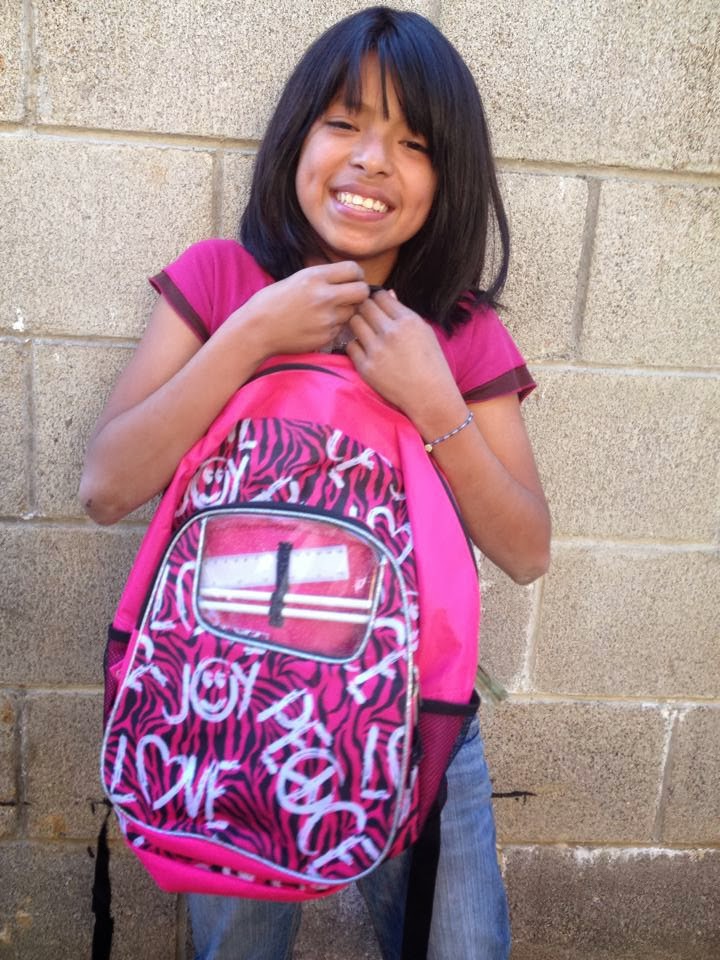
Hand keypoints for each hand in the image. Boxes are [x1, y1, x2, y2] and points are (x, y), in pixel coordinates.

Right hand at [231, 261, 369, 356]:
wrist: (258, 329)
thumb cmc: (273, 302)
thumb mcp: (297, 279)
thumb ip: (324, 278)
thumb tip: (348, 277)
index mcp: (316, 277)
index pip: (354, 270)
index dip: (356, 275)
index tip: (352, 279)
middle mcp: (324, 296)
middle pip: (362, 291)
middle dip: (359, 293)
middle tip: (350, 297)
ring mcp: (327, 319)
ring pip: (353, 312)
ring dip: (346, 311)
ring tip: (327, 312)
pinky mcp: (326, 336)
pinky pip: (341, 328)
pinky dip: (334, 327)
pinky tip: (317, 325)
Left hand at [345, 290, 463, 429]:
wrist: (429, 396)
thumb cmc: (431, 363)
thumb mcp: (425, 332)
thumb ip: (403, 312)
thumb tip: (387, 294)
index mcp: (408, 321)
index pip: (380, 296)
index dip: (377, 299)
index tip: (377, 306)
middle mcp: (390, 332)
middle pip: (364, 307)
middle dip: (365, 310)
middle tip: (369, 319)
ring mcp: (376, 350)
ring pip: (354, 323)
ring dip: (359, 326)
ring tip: (367, 334)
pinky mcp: (366, 367)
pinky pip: (350, 346)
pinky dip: (356, 347)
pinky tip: (366, 351)